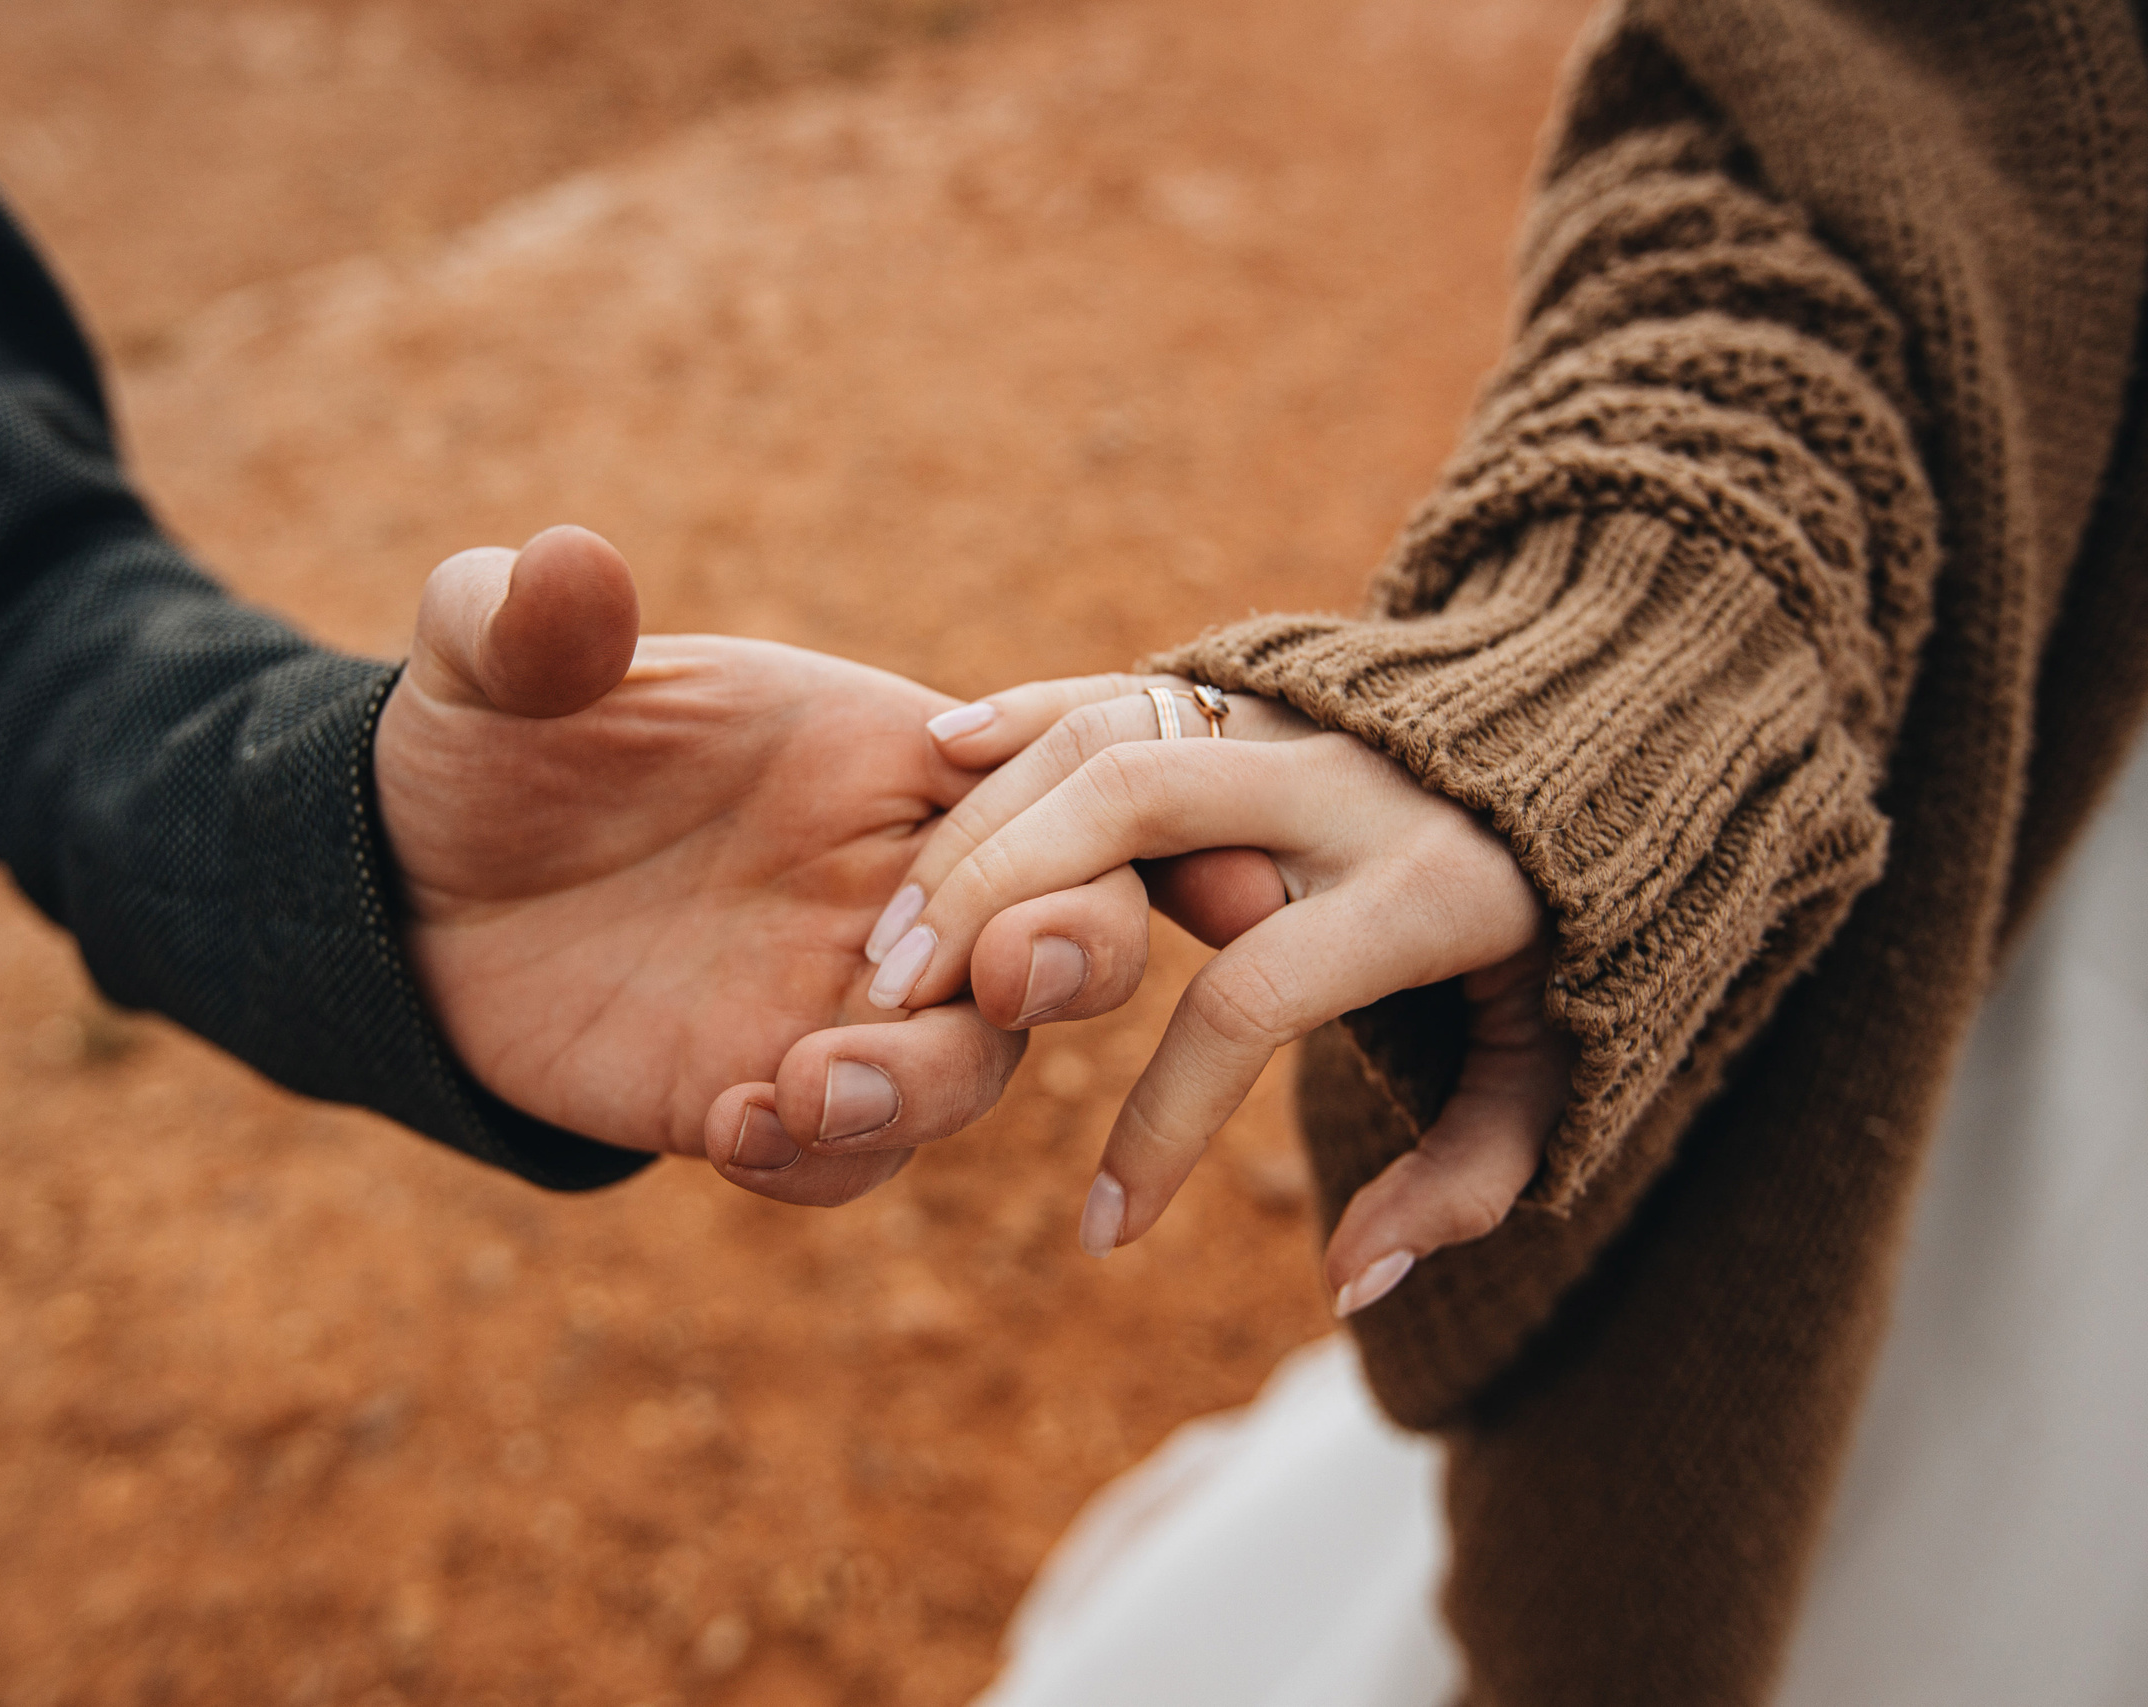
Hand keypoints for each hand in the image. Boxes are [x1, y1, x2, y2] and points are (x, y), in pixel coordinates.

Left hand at [374, 526, 1024, 1204]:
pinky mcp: (770, 1093)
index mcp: (878, 753)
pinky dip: (821, 1162)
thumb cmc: (481, 745)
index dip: (1088, 818)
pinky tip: (727, 1132)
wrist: (412, 890)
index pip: (1053, 772)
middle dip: (1073, 958)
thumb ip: (528, 625)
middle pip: (1071, 927)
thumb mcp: (484, 669)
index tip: (1030, 853)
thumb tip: (567, 564)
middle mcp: (892, 880)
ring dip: (924, 1088)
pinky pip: (855, 1157)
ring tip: (804, 1090)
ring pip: (976, 1063)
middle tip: (997, 981)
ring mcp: (838, 999)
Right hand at [868, 674, 1571, 1312]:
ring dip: (985, 827)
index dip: (1166, 1122)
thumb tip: (1352, 1280)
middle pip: (1134, 814)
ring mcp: (1294, 716)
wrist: (1630, 738)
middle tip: (902, 1013)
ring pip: (1105, 737)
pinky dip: (1027, 708)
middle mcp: (1344, 782)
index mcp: (1422, 891)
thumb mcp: (1563, 1065)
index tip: (1108, 1228)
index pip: (1250, 998)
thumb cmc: (1584, 936)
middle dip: (1004, 910)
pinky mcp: (1261, 678)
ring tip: (898, 935)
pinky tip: (942, 753)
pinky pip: (1125, 675)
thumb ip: (1471, 1173)